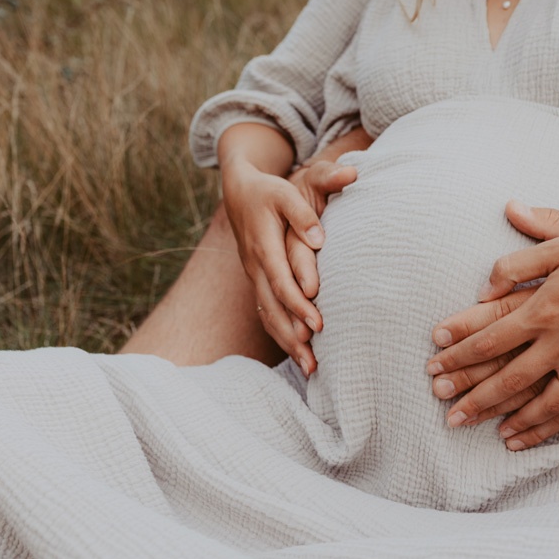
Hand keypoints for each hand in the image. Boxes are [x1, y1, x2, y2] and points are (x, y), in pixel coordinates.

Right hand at [221, 157, 355, 374]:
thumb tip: (319, 239)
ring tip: (309, 368)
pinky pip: (266, 312)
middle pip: (273, 308)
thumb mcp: (284, 193)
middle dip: (293, 337)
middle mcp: (256, 267)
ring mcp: (254, 275)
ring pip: (268, 315)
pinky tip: (296, 353)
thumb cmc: (267, 191)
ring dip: (287, 343)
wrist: (238, 189)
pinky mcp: (257, 280)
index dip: (298, 305)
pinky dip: (280, 333)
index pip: (281, 283)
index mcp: (264, 247)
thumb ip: (302, 214)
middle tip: (314, 363)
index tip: (319, 326)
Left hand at [426, 200, 558, 449]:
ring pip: (550, 403)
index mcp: (543, 308)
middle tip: (450, 416)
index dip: (458, 354)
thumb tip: (484, 284)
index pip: (489, 338)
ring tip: (499, 436)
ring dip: (522, 423)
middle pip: (511, 379)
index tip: (434, 366)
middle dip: (477, 400)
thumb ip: (516, 261)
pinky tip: (557, 436)